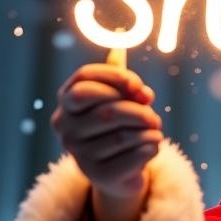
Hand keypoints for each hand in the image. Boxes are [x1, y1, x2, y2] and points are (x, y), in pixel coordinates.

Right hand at [51, 63, 162, 201]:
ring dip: (148, 131)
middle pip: (107, 110)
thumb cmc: (120, 126)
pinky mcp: (98, 175)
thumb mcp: (119, 99)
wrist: (120, 172)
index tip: (139, 87)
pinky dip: (151, 148)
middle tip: (154, 116)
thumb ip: (120, 78)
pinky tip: (153, 146)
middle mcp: (64, 127)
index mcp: (66, 102)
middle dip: (138, 111)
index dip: (115, 77)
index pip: (84, 79)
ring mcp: (78, 154)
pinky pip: (133, 156)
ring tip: (155, 130)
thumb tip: (118, 44)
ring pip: (123, 136)